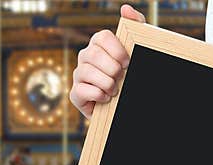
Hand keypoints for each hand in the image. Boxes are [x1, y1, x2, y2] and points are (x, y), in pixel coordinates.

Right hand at [69, 4, 144, 118]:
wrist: (124, 106)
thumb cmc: (129, 76)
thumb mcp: (137, 51)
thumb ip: (136, 26)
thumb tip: (125, 8)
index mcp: (98, 44)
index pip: (101, 37)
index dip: (116, 50)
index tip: (128, 62)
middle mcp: (85, 57)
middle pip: (93, 54)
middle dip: (112, 68)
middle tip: (122, 77)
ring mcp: (78, 75)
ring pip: (86, 72)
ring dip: (106, 83)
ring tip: (115, 90)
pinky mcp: (76, 94)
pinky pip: (81, 90)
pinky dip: (98, 95)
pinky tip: (106, 98)